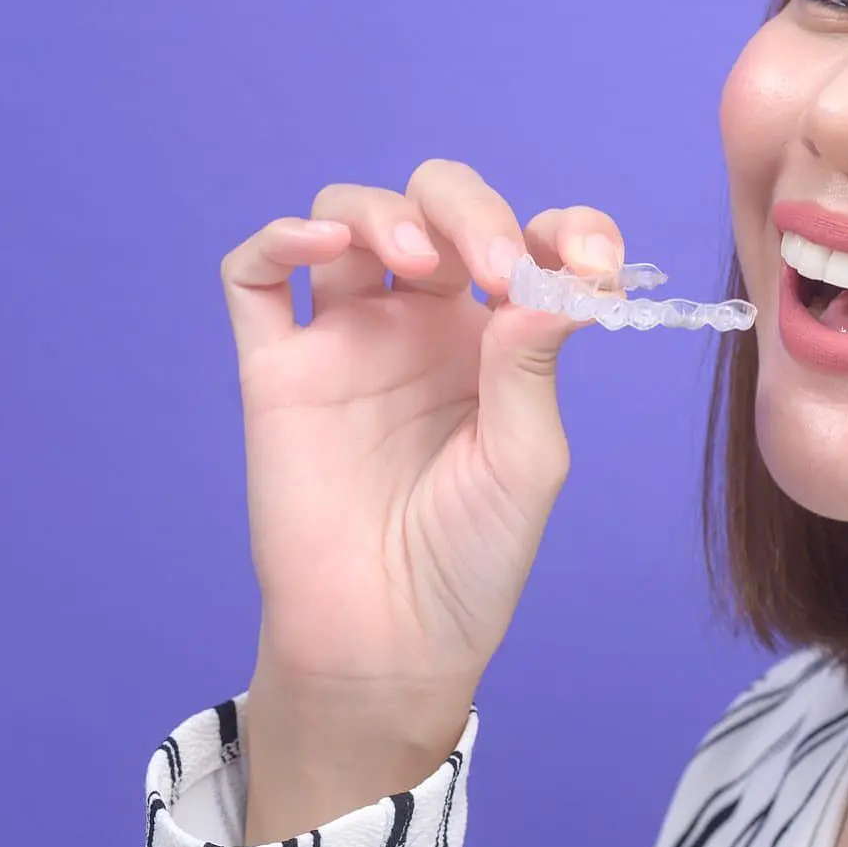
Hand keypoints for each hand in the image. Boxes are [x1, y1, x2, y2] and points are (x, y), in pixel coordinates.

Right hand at [216, 158, 623, 839]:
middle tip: (491, 266)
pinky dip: (280, 237)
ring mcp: (347, 338)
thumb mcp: (528, 457)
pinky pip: (255, 277)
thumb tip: (554, 276)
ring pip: (350, 216)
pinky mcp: (277, 369)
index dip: (566, 230)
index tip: (592, 259)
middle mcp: (424, 321)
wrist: (388, 642)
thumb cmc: (471, 558)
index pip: (532, 240)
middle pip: (438, 204)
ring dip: (385, 211)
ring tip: (414, 259)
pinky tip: (320, 244)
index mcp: (498, 336)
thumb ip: (532, 360)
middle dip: (470, 210)